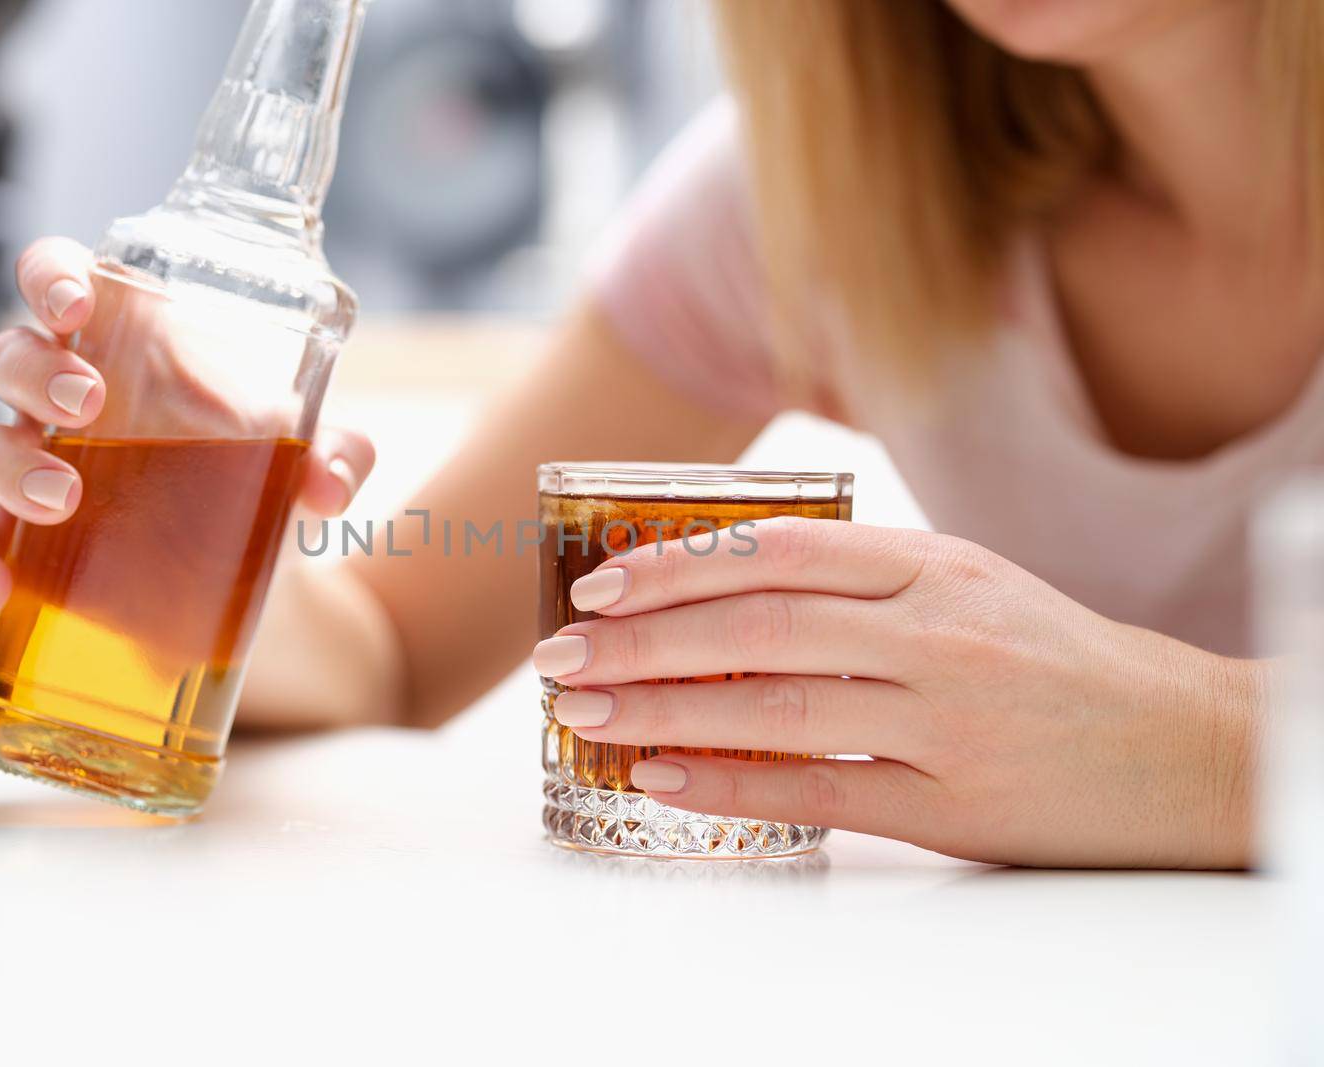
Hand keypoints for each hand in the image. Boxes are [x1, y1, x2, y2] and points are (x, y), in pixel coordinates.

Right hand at [0, 236, 373, 613]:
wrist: (244, 568)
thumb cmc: (252, 468)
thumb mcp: (299, 455)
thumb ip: (333, 454)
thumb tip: (331, 484)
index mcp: (121, 343)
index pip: (60, 279)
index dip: (52, 277)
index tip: (76, 303)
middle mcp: (64, 397)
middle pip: (11, 356)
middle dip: (35, 372)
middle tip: (86, 404)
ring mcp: (37, 468)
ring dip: (10, 467)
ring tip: (62, 497)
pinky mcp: (28, 543)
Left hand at [532, 517, 1261, 867]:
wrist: (1188, 744)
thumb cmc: (1059, 659)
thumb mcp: (971, 584)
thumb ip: (863, 578)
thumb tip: (728, 579)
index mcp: (932, 564)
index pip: (776, 551)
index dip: (675, 564)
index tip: (599, 581)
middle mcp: (933, 631)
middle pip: (755, 626)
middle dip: (642, 637)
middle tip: (564, 652)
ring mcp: (944, 717)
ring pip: (772, 703)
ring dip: (663, 704)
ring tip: (587, 707)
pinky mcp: (953, 802)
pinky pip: (816, 788)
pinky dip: (729, 781)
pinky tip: (661, 772)